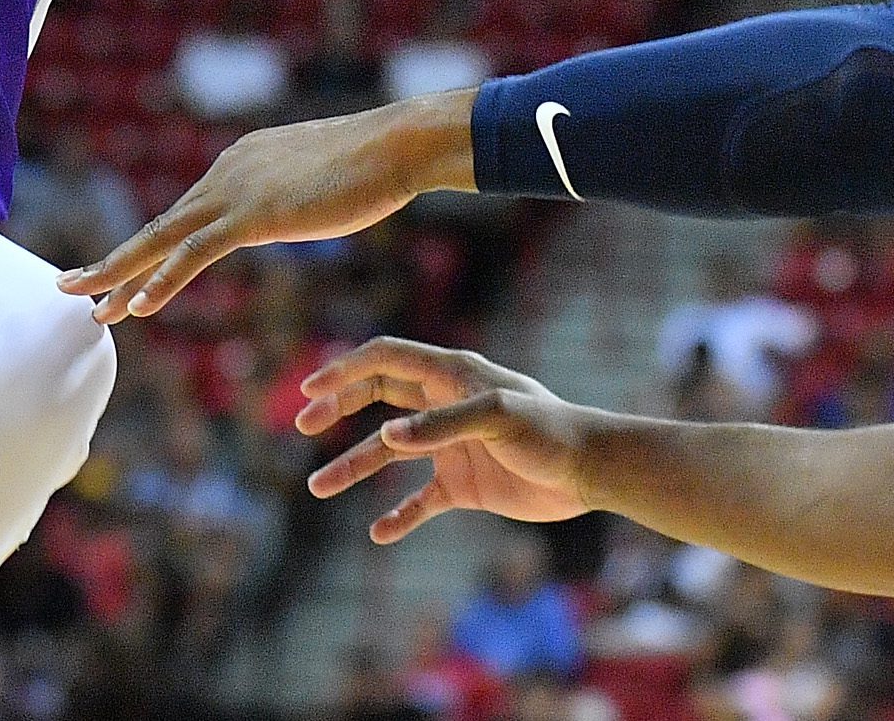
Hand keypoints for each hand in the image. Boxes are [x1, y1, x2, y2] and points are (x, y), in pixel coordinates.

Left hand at [58, 94, 475, 322]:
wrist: (398, 145)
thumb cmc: (378, 164)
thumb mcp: (323, 180)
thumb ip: (299, 192)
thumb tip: (301, 201)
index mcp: (242, 162)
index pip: (187, 214)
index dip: (152, 249)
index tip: (126, 275)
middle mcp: (227, 171)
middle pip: (161, 226)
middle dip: (116, 261)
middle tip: (72, 286)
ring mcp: (236, 191)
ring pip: (163, 240)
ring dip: (121, 275)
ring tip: (88, 306)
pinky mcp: (252, 214)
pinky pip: (195, 253)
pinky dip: (163, 279)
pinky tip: (138, 306)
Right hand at [298, 337, 597, 542]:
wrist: (589, 472)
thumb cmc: (549, 432)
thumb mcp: (498, 417)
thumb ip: (441, 426)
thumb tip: (384, 436)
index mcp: (451, 375)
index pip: (386, 360)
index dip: (345, 369)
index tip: (310, 388)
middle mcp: (444, 406)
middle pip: (379, 398)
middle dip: (339, 408)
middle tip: (304, 425)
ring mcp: (451, 446)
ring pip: (389, 452)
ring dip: (354, 467)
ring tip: (318, 486)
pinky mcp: (463, 485)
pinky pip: (419, 500)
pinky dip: (398, 516)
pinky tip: (379, 533)